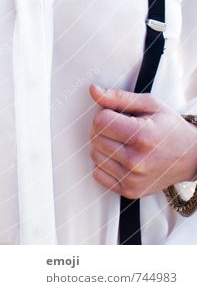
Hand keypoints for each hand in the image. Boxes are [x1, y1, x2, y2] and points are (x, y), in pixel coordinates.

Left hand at [88, 84, 196, 198]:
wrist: (191, 157)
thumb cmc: (170, 128)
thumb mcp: (150, 105)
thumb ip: (119, 97)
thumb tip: (94, 90)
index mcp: (141, 136)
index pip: (100, 121)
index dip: (104, 113)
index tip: (116, 114)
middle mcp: (136, 161)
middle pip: (95, 138)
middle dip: (102, 128)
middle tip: (120, 127)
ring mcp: (133, 179)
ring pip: (95, 155)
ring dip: (103, 145)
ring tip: (122, 141)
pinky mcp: (130, 191)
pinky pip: (98, 174)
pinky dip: (104, 163)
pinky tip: (119, 156)